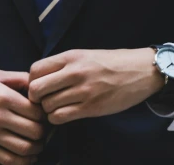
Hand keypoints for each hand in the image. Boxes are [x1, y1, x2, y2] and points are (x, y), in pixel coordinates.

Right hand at [0, 70, 44, 164]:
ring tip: (38, 142)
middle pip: (35, 131)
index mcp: (2, 96)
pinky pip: (8, 160)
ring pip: (25, 149)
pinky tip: (28, 156)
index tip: (45, 113)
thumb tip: (40, 85)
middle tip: (45, 129)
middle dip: (45, 132)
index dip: (46, 114)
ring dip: (37, 148)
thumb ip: (19, 79)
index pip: (36, 112)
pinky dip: (23, 161)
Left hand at [27, 48, 164, 124]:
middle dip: (35, 98)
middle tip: (44, 100)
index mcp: (71, 56)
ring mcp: (83, 91)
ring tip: (57, 107)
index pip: (35, 70)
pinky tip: (64, 114)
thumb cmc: (112, 63)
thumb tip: (39, 78)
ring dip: (48, 110)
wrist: (141, 71)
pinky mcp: (91, 107)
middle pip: (36, 89)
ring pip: (47, 106)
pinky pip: (60, 117)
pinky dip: (57, 118)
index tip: (40, 86)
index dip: (32, 81)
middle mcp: (75, 72)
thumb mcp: (85, 55)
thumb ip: (63, 65)